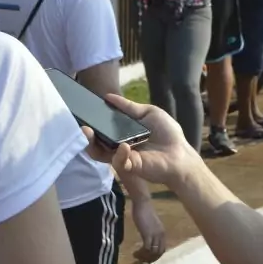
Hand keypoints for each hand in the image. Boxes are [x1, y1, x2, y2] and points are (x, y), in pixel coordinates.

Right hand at [83, 94, 202, 190]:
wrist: (180, 153)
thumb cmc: (167, 133)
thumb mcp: (148, 113)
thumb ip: (128, 107)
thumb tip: (108, 96)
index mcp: (121, 132)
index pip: (101, 128)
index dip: (92, 121)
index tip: (83, 112)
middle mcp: (117, 145)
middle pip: (95, 142)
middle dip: (86, 134)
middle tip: (82, 124)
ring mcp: (122, 157)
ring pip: (99, 153)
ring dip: (92, 143)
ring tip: (87, 131)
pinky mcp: (130, 166)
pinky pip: (118, 161)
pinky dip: (119, 153)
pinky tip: (124, 145)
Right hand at [131, 198, 165, 263]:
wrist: (143, 203)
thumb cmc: (145, 211)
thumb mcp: (151, 224)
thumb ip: (151, 231)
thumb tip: (147, 238)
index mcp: (162, 233)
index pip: (162, 250)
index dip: (155, 256)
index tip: (146, 258)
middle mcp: (160, 235)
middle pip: (158, 253)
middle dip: (150, 259)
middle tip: (141, 260)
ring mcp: (154, 235)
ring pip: (153, 253)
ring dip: (144, 257)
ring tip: (136, 256)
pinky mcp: (147, 234)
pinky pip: (146, 249)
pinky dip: (141, 253)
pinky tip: (135, 253)